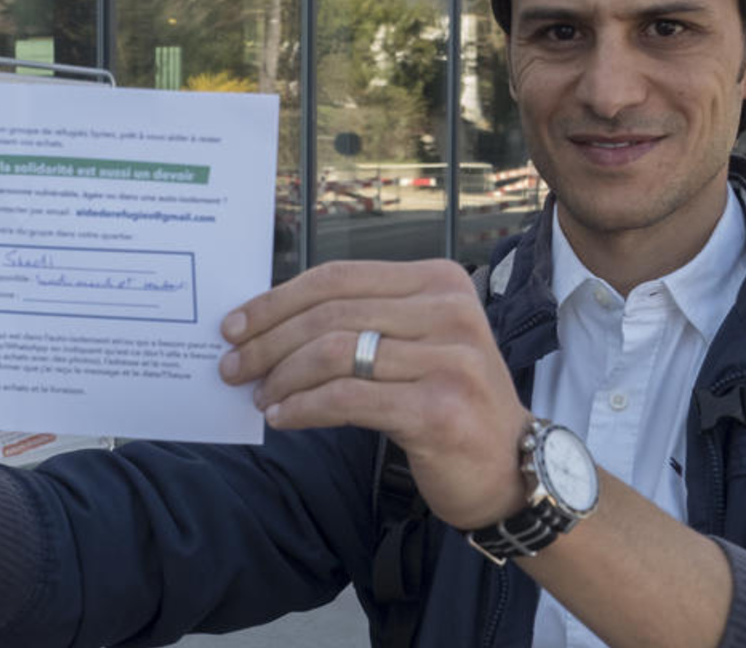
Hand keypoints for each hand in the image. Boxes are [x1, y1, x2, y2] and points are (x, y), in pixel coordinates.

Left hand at [220, 259, 531, 529]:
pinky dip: (303, 408)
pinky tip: (282, 418)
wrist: (512, 468)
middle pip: (331, 312)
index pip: (339, 276)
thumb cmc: (452, 403)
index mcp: (440, 281)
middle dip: (268, 340)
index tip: (236, 324)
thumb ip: (363, 322)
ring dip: (281, 376)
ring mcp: (449, 360)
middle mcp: (450, 311)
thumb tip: (272, 323)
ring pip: (334, 353)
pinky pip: (347, 399)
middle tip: (233, 365)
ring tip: (259, 396)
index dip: (278, 299)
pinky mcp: (438, 409)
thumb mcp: (419, 343)